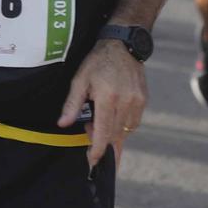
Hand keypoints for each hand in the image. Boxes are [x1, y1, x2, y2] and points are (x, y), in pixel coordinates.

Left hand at [59, 38, 147, 167]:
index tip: (93, 162)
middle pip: (115, 133)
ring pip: (126, 130)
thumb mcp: (79, 80)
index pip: (103, 130)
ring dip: (113, 133)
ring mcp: (138, 101)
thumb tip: (63, 124)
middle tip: (88, 132)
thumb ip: (72, 104)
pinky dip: (123, 126)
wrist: (124, 45)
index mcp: (108, 97)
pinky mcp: (144, 100)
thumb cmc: (98, 62)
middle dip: (101, 140)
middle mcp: (126, 101)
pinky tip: (113, 117)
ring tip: (100, 120)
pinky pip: (134, 122)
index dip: (97, 149)